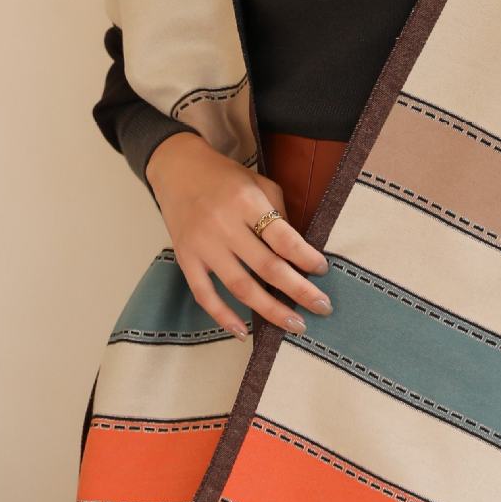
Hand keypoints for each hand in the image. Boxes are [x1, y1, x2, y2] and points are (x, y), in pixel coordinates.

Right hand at [144, 131, 331, 339]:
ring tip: (296, 325)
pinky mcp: (185, 259)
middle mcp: (224, 226)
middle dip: (299, 291)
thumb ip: (279, 214)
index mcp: (247, 203)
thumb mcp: (259, 183)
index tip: (323, 270)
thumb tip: (299, 252)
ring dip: (271, 310)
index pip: (283, 238)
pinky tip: (245, 332)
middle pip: (267, 267)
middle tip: (323, 307)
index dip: (306, 258)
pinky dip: (223, 317)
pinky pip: (204, 295)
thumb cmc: (226, 177)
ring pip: (240, 287)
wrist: (177, 169)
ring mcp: (203, 245)